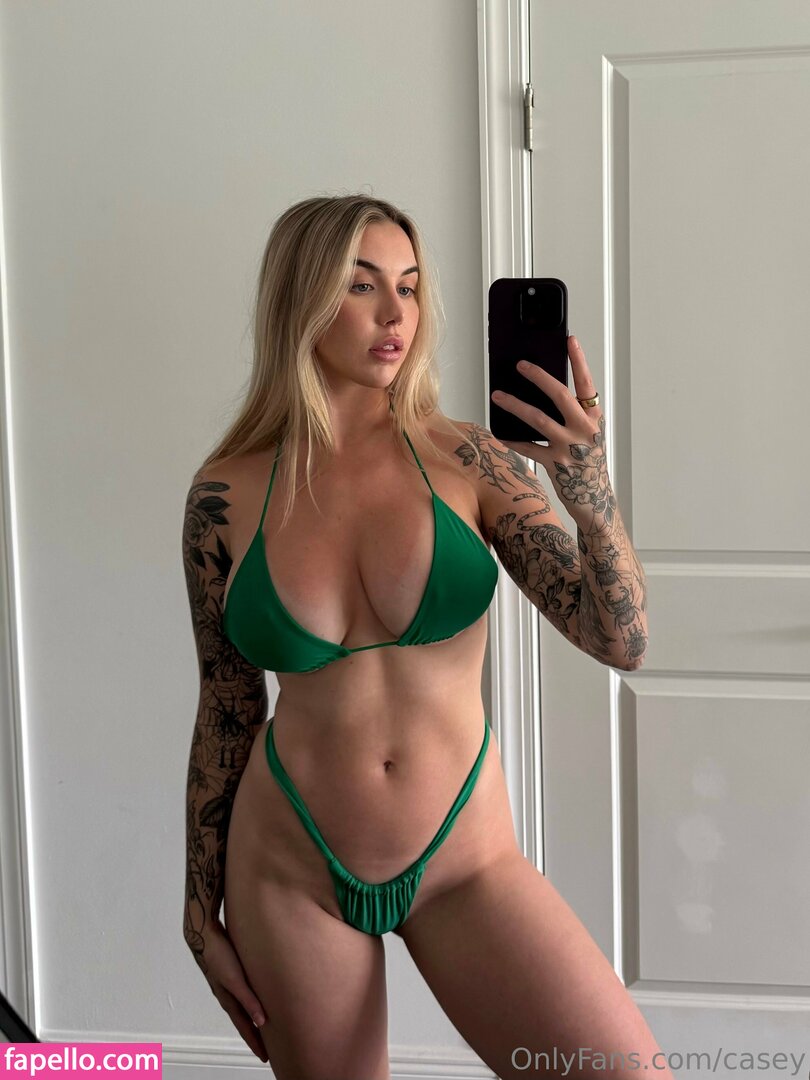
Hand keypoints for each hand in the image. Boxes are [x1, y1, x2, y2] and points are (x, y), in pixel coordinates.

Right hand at [188, 918, 268, 1063]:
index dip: (255, 1042)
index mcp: (228, 999)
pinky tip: (254, 995)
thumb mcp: (235, 979)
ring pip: (242, 1006)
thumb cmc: (218, 955)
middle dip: (254, 1034)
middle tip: (267, 1048)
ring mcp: (226, 982)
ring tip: (262, 1025)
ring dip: (252, 1017)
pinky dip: (249, 1000)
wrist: (203, 933)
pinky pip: (242, 991)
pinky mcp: (229, 970)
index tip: (265, 1057)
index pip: (244, 1027)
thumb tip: (261, 1022)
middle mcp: (227, 994)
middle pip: (243, 1019)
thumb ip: (248, 999)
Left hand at [491, 335, 611, 521]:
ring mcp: (569, 447)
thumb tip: (544, 394)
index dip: (579, 360)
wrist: (595, 500)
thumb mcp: (587, 435)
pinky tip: (498, 433)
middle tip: (520, 364)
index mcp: (593, 418)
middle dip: (538, 376)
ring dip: (515, 405)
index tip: (570, 340)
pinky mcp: (555, 464)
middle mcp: (583, 429)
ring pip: (538, 419)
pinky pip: (528, 447)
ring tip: (498, 395)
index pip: (587, 383)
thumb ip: (572, 416)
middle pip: (559, 395)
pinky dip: (512, 440)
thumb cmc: (588, 464)